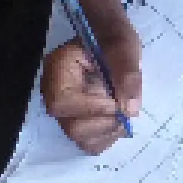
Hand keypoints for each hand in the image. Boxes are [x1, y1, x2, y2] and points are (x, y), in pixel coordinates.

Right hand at [40, 31, 141, 153]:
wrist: (110, 42)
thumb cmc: (114, 39)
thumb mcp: (125, 47)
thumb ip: (127, 73)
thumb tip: (130, 109)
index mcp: (57, 68)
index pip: (62, 101)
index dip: (92, 109)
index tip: (120, 103)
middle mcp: (52, 93)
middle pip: (72, 126)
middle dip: (106, 122)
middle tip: (127, 108)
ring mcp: (63, 110)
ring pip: (81, 138)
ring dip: (109, 131)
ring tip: (124, 111)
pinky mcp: (75, 121)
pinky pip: (89, 142)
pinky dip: (108, 136)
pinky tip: (118, 119)